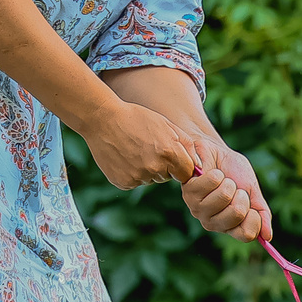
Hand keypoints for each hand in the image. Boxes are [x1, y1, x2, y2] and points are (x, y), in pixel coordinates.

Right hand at [80, 101, 206, 190]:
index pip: (187, 173)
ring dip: (147, 169)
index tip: (174, 157)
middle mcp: (154, 168)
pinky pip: (135, 182)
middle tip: (148, 147)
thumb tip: (198, 167)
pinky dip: (132, 173)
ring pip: (151, 179)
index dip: (182, 165)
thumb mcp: (167, 126)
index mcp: (169, 153)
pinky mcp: (123, 183)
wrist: (103, 119)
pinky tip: (125, 157)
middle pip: (168, 176)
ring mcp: (137, 177)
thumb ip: (186, 147)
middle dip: (164, 165)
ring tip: (134, 149)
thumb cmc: (138, 119)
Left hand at [180, 144, 273, 242]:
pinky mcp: (188, 193)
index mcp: (229, 226)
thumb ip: (261, 213)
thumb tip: (268, 237)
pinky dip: (216, 173)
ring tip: (222, 180)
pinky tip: (210, 174)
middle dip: (242, 194)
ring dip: (228, 182)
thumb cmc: (234, 174)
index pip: (247, 234)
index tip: (251, 203)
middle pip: (237, 214)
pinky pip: (212, 182)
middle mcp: (212, 222)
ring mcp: (198, 209)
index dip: (255, 216)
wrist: (216, 153)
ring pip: (224, 196)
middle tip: (234, 188)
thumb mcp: (253, 193)